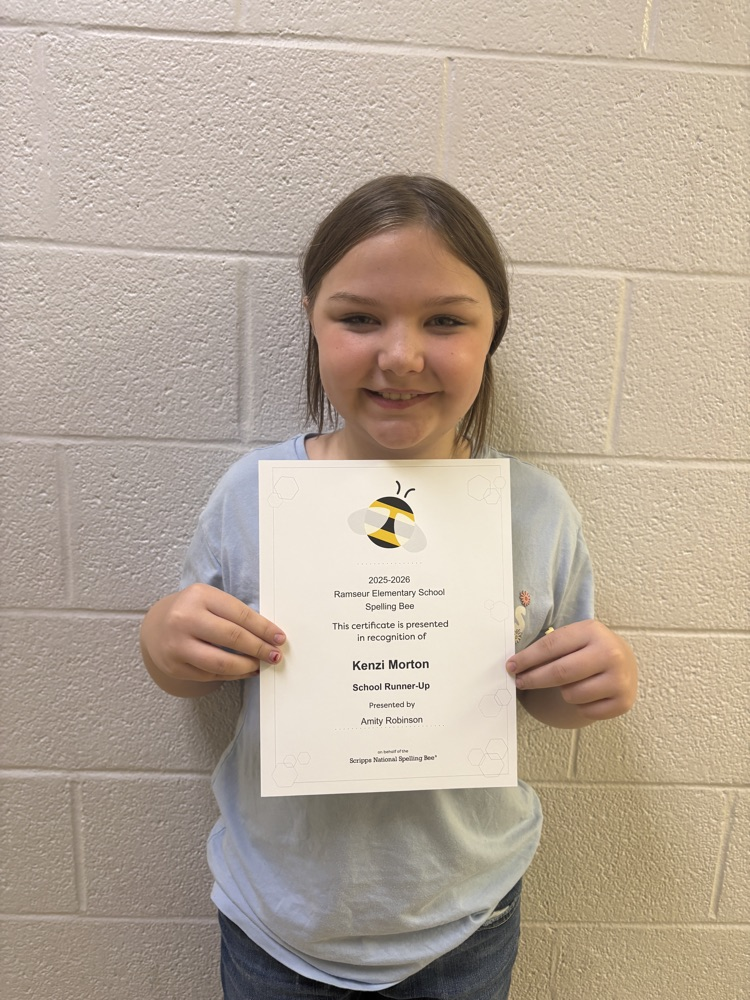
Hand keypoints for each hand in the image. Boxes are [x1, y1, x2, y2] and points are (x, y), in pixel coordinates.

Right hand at [140, 583, 285, 693]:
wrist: (156, 626)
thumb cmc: (192, 611)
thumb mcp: (209, 600)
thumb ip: (234, 613)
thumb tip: (269, 635)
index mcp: (199, 596)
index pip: (240, 614)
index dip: (264, 628)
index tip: (279, 637)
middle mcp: (185, 619)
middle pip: (233, 637)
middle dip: (259, 648)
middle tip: (274, 654)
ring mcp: (177, 645)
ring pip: (222, 662)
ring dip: (248, 665)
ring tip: (261, 664)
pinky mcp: (175, 667)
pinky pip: (211, 675)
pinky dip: (233, 674)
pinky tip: (245, 670)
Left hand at [506, 620, 636, 725]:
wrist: (625, 661)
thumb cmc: (590, 648)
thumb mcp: (574, 637)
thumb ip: (550, 647)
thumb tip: (516, 666)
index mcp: (593, 631)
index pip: (551, 646)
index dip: (527, 658)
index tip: (511, 666)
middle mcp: (610, 653)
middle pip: (560, 673)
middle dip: (534, 679)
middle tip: (520, 681)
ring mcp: (620, 679)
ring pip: (571, 695)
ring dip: (562, 692)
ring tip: (569, 684)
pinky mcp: (623, 702)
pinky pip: (585, 711)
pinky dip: (579, 706)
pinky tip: (586, 694)